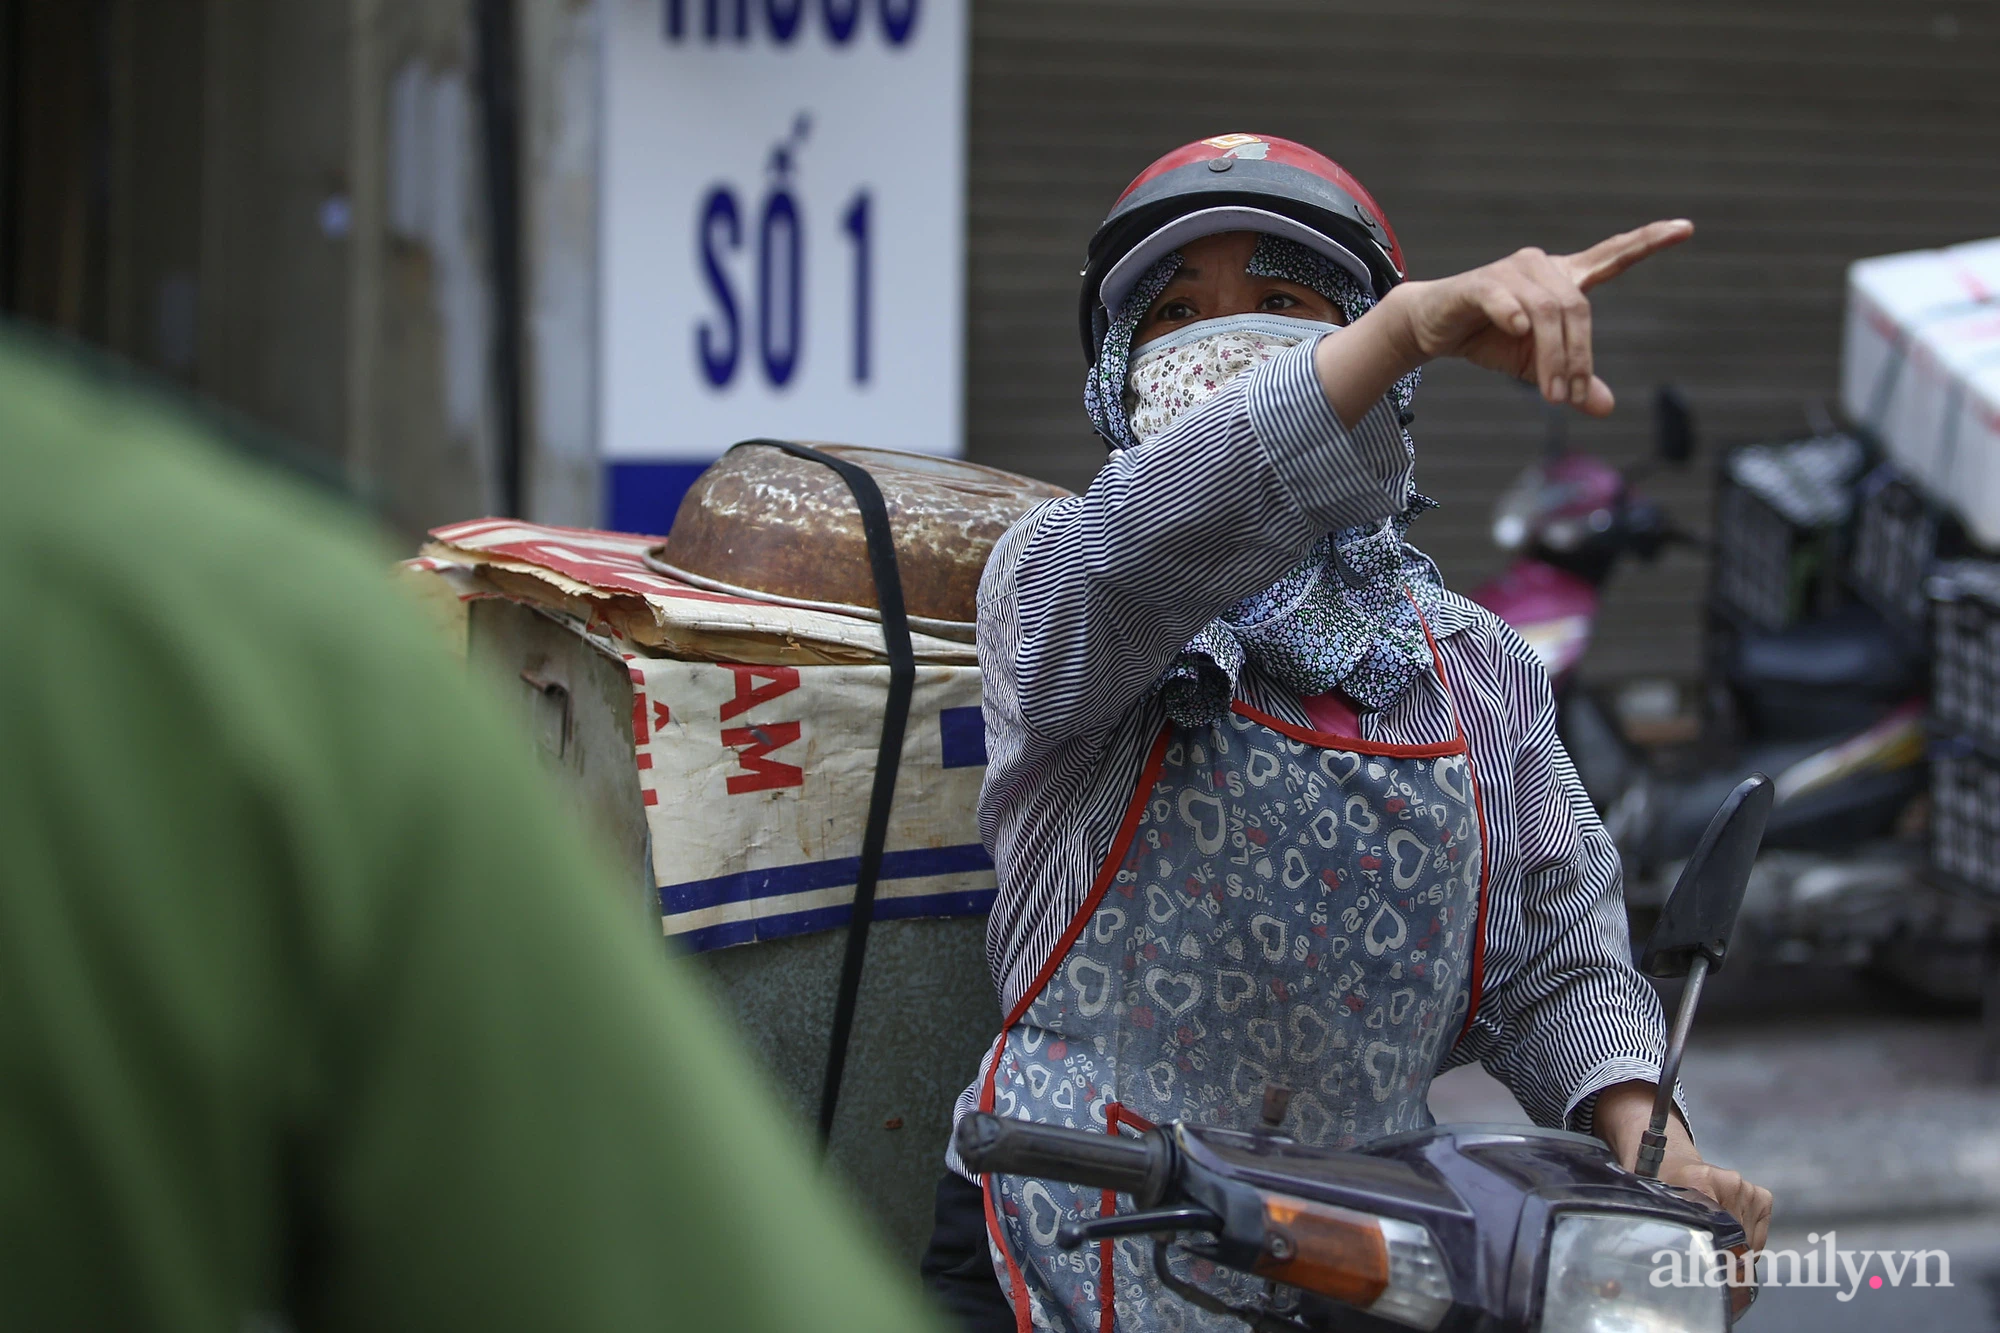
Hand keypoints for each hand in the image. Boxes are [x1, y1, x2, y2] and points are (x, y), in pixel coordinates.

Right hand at [1381, 220, 1693, 415]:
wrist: (1432, 328)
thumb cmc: (1488, 338)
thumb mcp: (1535, 366)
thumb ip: (1572, 380)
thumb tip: (1605, 407)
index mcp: (1563, 281)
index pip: (1612, 256)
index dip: (1648, 242)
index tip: (1686, 227)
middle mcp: (1543, 267)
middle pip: (1577, 309)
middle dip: (1577, 357)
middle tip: (1566, 397)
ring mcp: (1512, 271)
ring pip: (1547, 312)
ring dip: (1552, 356)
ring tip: (1548, 393)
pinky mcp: (1479, 284)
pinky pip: (1504, 298)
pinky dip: (1512, 314)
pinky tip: (1516, 330)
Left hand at [1592, 1079, 1772, 1251]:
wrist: (1672, 1159)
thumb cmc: (1661, 1184)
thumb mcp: (1654, 1203)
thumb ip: (1666, 1227)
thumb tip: (1671, 1263)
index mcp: (1701, 1181)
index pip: (1718, 1232)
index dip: (1713, 1256)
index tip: (1706, 1269)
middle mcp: (1731, 1182)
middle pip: (1736, 1240)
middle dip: (1723, 1255)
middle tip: (1703, 1258)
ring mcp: (1747, 1188)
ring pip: (1749, 1240)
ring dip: (1735, 1248)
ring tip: (1710, 1237)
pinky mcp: (1760, 1196)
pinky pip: (1759, 1233)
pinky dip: (1749, 1242)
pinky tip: (1727, 1233)